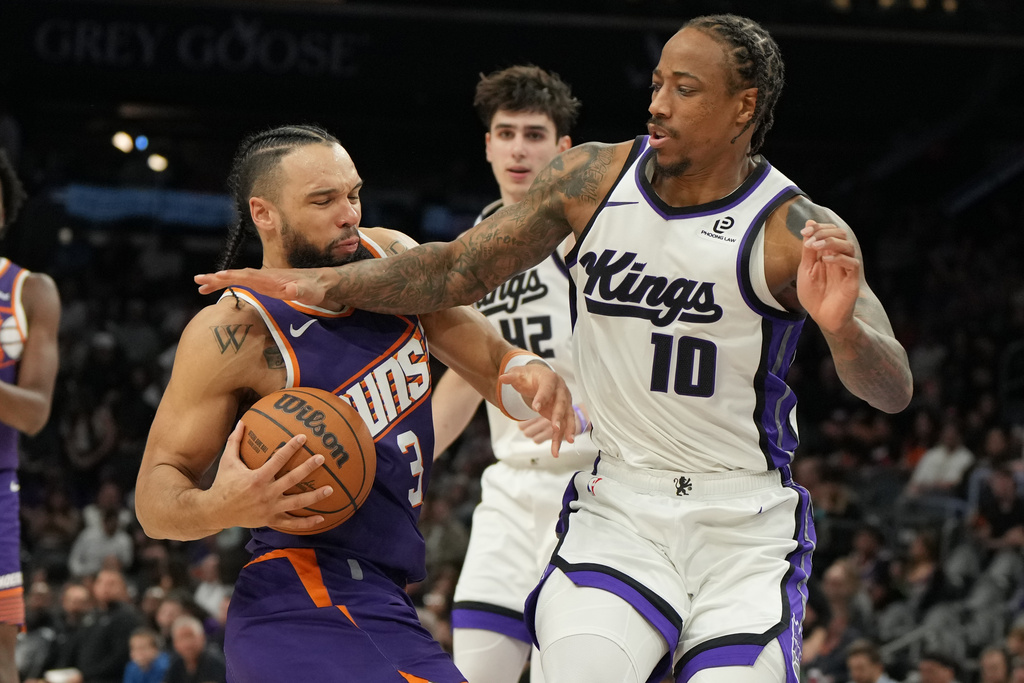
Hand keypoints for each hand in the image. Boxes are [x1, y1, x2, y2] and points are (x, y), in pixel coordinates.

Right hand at [195, 267, 339, 306]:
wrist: (317, 282)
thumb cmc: (314, 288)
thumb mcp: (309, 291)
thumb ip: (300, 290)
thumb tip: (290, 289)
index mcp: (271, 277)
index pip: (249, 275)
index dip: (234, 276)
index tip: (218, 276)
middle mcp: (263, 276)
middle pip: (237, 274)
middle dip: (218, 277)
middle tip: (199, 280)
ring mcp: (261, 279)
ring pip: (236, 277)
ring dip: (218, 281)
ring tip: (199, 285)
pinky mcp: (261, 284)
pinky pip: (240, 283)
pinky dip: (226, 285)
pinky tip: (215, 289)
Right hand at [207, 422, 334, 532]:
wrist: (216, 511)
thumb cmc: (223, 484)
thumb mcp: (227, 461)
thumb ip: (235, 441)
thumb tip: (242, 421)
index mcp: (257, 478)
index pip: (278, 459)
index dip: (291, 447)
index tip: (304, 437)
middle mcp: (266, 494)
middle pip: (292, 479)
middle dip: (308, 468)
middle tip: (322, 458)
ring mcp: (270, 509)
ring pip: (297, 503)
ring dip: (315, 496)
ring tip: (331, 489)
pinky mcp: (270, 520)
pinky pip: (291, 524)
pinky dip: (307, 523)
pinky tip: (322, 518)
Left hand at [500, 363, 574, 457]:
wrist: (540, 378)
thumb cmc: (530, 377)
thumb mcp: (520, 374)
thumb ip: (512, 376)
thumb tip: (502, 378)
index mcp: (550, 379)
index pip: (547, 388)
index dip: (542, 397)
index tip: (535, 408)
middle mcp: (560, 390)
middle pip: (561, 403)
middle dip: (559, 416)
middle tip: (555, 427)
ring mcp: (564, 402)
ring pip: (567, 417)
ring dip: (567, 429)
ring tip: (568, 441)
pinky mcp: (563, 413)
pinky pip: (563, 426)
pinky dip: (560, 438)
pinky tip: (556, 450)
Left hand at [796, 220, 859, 336]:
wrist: (822, 317)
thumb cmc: (814, 295)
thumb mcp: (806, 269)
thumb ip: (808, 249)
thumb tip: (809, 223)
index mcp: (828, 253)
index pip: (830, 231)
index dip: (819, 227)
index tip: (804, 231)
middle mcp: (839, 258)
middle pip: (841, 234)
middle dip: (824, 232)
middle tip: (810, 239)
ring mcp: (847, 268)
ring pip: (849, 246)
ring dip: (831, 242)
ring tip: (816, 246)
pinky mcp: (852, 280)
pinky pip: (853, 263)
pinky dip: (840, 258)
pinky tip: (826, 260)